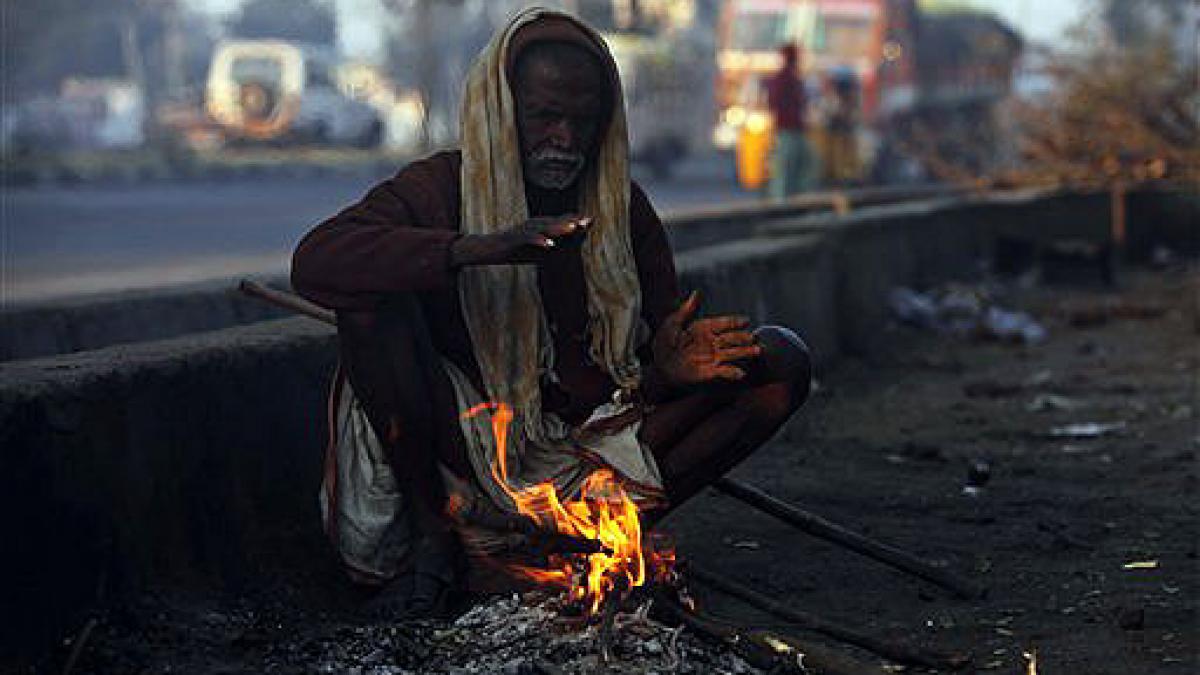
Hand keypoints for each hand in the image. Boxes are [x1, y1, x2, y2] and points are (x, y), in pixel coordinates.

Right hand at [449, 215, 591, 266]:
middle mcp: (531, 225)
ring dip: (558, 228)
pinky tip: (549, 244)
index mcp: (537, 226)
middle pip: (554, 222)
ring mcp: (522, 231)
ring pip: (543, 228)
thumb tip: (569, 247)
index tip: (590, 220)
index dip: (574, 220)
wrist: (485, 249)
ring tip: (573, 228)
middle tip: (587, 221)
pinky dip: (539, 241)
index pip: (559, 221)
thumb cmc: (512, 250)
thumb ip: (552, 246)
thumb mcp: (535, 250)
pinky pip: (527, 239)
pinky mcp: (513, 239)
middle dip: (571, 221)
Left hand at [652, 290, 761, 385]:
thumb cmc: (664, 342)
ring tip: (758, 351)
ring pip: (733, 353)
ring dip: (746, 352)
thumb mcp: (673, 323)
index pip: (723, 323)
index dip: (734, 322)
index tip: (746, 321)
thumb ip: (686, 309)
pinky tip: (741, 373)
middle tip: (753, 338)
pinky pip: (724, 371)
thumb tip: (696, 292)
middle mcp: (712, 342)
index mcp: (704, 328)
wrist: (659, 365)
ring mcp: (713, 356)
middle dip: (743, 338)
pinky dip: (733, 372)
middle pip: (732, 338)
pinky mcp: (710, 371)